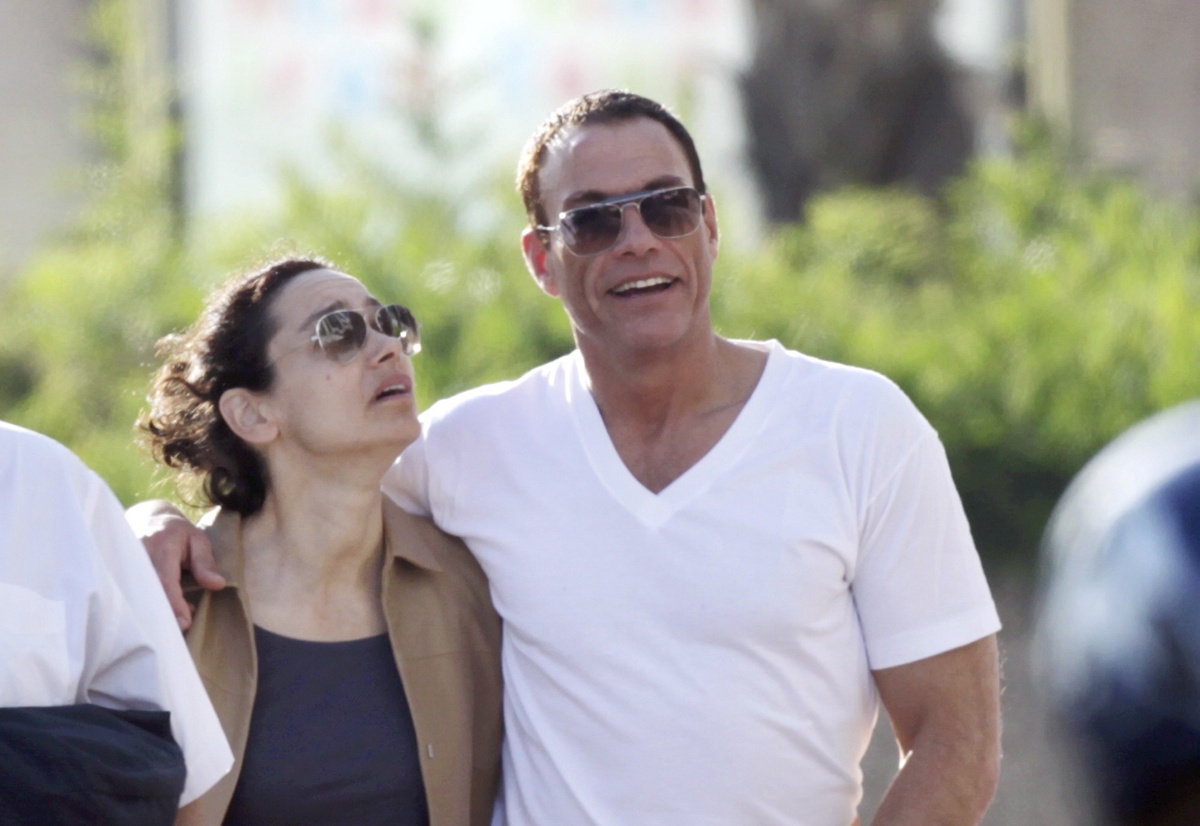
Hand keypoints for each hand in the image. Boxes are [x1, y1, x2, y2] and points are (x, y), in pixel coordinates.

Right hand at [126, 499, 224, 629]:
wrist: (147, 519)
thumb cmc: (177, 532)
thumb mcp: (198, 540)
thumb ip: (205, 562)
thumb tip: (218, 585)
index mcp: (161, 547)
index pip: (165, 580)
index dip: (174, 604)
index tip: (184, 623)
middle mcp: (138, 557)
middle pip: (147, 593)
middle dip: (162, 616)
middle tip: (178, 633)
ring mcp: (124, 566)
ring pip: (136, 597)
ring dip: (153, 614)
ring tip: (173, 625)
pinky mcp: (119, 574)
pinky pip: (130, 596)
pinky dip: (144, 609)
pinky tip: (161, 615)